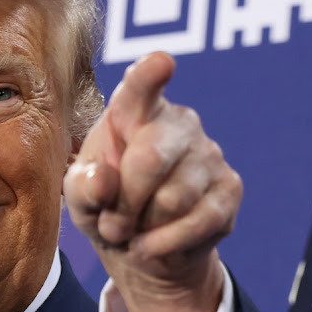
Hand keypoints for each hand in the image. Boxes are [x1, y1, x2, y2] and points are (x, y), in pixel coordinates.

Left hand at [63, 52, 242, 311]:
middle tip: (111, 226)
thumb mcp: (80, 198)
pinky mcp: (230, 188)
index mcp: (133, 112)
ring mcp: (209, 153)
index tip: (161, 63)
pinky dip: (166, 244)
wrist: (142, 249)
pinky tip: (154, 245)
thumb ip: (84, 187)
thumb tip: (103, 182)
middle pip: (150, 158)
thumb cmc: (105, 207)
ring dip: (144, 228)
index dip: (150, 75)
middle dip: (124, 203)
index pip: (140, 87)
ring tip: (133, 232)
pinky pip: (198, 221)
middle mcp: (178, 122)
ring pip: (173, 198)